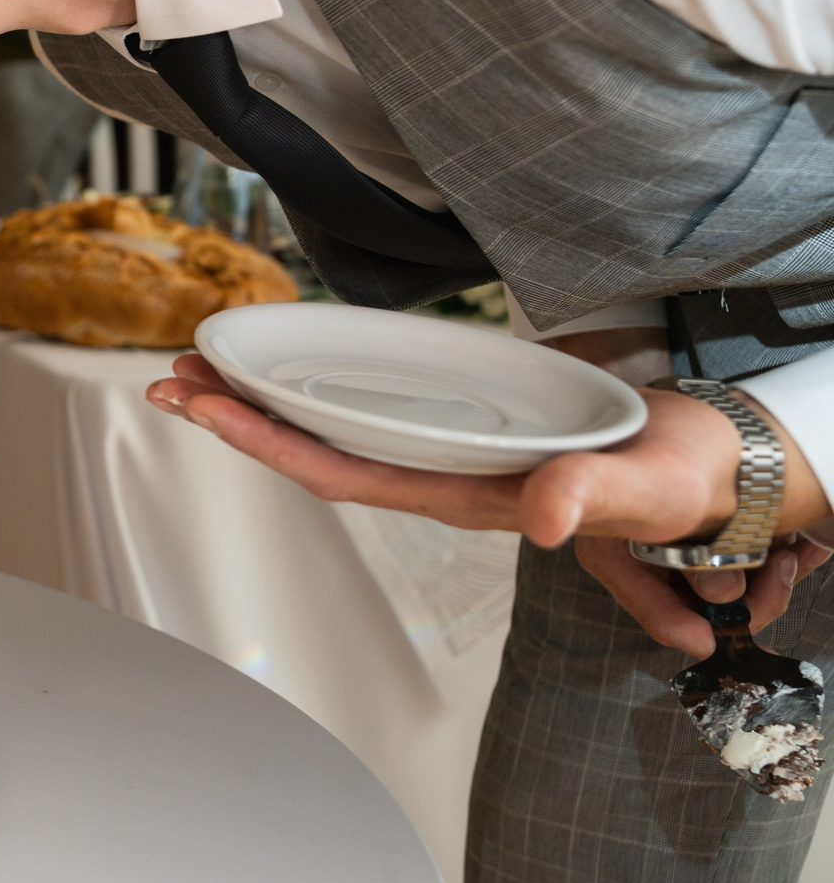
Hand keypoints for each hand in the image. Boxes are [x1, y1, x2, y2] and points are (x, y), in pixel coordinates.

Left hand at [148, 353, 832, 657]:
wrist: (713, 470)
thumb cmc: (678, 483)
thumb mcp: (641, 490)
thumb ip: (590, 499)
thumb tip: (541, 516)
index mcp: (467, 496)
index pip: (345, 472)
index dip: (272, 444)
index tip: (208, 412)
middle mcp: (443, 478)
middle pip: (319, 449)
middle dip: (240, 419)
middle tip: (169, 379)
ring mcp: (450, 454)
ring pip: (336, 429)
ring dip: (266, 403)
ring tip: (198, 369)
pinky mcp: (466, 425)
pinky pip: (373, 406)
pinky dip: (320, 385)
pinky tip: (287, 366)